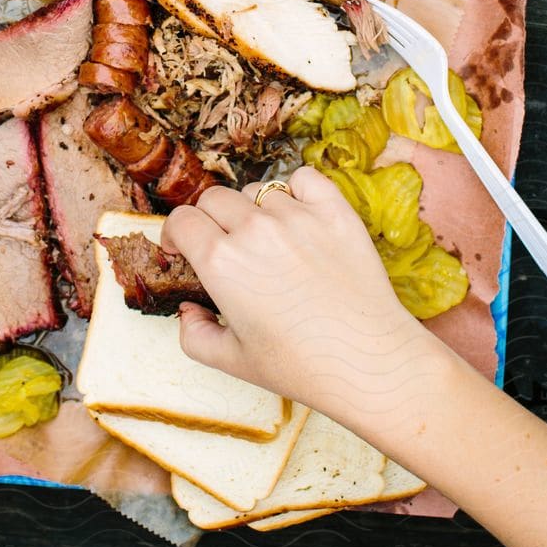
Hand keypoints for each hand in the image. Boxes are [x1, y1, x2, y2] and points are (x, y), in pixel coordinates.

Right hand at [161, 168, 445, 438]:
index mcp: (221, 263)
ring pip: (258, 192)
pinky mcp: (335, 211)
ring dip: (254, 210)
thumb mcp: (232, 362)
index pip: (181, 220)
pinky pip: (303, 179)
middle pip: (214, 199)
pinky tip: (299, 217)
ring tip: (270, 242)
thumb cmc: (302, 367)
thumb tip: (188, 309)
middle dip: (209, 220)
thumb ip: (194, 335)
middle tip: (225, 246)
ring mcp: (297, 216)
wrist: (370, 363)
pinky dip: (295, 191)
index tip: (184, 247)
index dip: (176, 233)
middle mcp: (254, 231)